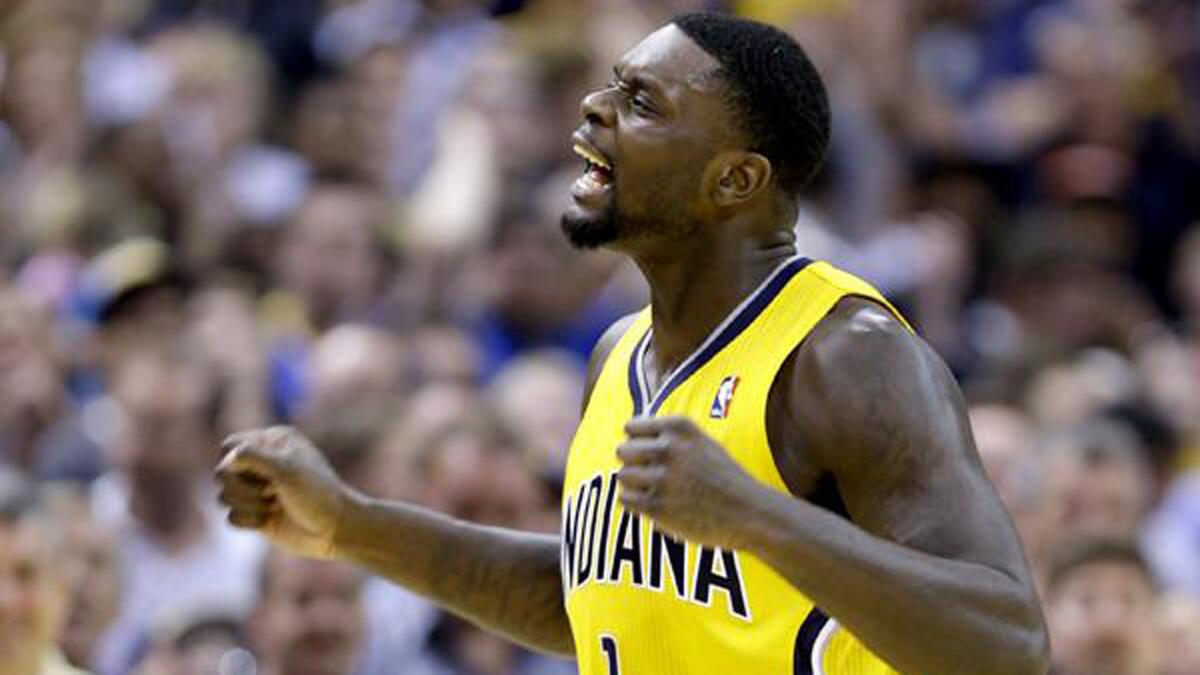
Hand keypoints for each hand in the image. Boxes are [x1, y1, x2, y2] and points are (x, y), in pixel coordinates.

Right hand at [215, 426, 353, 559]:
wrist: (334, 529)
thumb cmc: (317, 493)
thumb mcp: (288, 469)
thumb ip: (254, 457)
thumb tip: (227, 457)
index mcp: (272, 443)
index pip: (230, 446)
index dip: (235, 462)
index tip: (261, 472)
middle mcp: (262, 464)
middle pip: (222, 473)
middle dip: (243, 486)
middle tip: (272, 490)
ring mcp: (258, 490)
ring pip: (224, 496)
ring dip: (248, 504)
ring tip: (275, 505)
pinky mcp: (255, 514)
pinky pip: (231, 517)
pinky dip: (249, 520)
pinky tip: (270, 520)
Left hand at [616, 416, 761, 549]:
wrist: (750, 513)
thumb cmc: (724, 478)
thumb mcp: (701, 443)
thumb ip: (667, 437)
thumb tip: (629, 439)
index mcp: (679, 428)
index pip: (631, 428)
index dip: (638, 443)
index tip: (651, 456)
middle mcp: (669, 448)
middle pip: (623, 451)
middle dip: (633, 464)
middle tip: (652, 477)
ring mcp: (663, 478)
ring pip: (623, 476)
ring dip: (634, 486)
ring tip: (656, 492)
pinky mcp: (657, 507)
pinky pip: (625, 499)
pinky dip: (635, 504)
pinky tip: (654, 506)